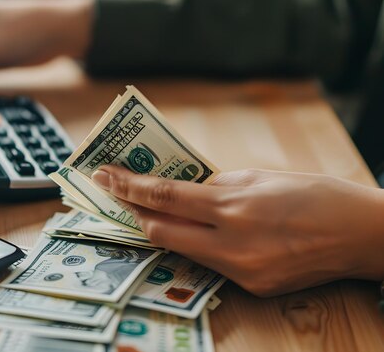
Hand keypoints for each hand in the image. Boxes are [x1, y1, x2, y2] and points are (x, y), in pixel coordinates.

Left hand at [92, 166, 383, 295]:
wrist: (362, 235)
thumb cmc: (314, 194)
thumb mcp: (259, 177)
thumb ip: (215, 187)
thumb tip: (182, 191)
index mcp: (235, 206)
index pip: (164, 197)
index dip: (128, 186)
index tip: (103, 176)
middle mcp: (232, 244)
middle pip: (160, 231)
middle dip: (133, 211)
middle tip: (116, 192)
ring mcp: (241, 271)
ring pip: (181, 250)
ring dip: (162, 228)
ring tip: (149, 209)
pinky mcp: (252, 287)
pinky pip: (211, 263)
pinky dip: (197, 245)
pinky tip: (194, 231)